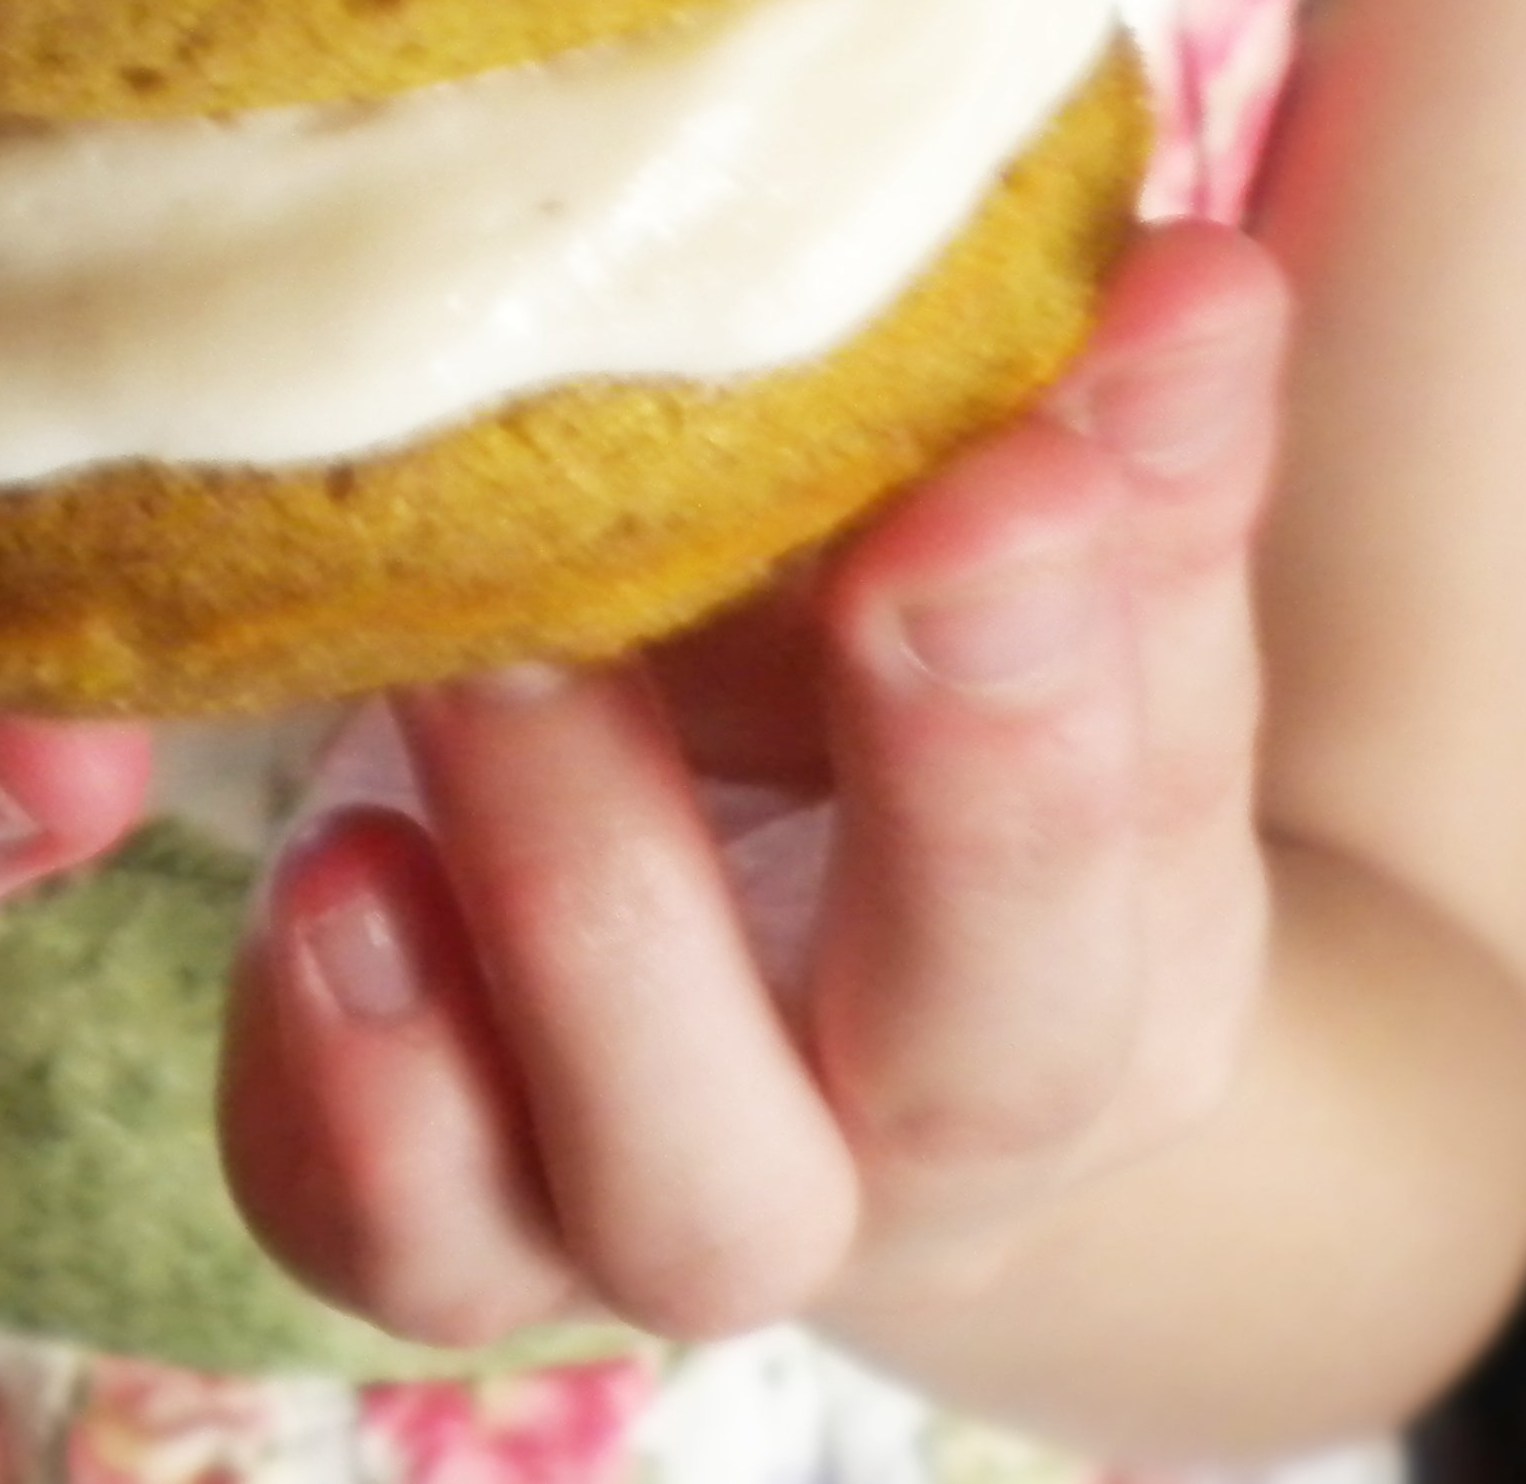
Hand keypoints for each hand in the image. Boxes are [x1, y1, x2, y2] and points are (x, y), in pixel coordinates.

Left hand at [218, 221, 1288, 1353]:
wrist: (747, 996)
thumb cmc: (884, 730)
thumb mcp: (1010, 603)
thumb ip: (1105, 459)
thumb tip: (1190, 280)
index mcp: (1115, 986)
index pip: (1144, 856)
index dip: (1092, 670)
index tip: (1029, 468)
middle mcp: (917, 1157)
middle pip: (978, 1071)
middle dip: (951, 792)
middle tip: (882, 537)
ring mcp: (672, 1220)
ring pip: (685, 1194)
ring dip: (593, 913)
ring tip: (495, 659)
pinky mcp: (453, 1240)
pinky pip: (404, 1245)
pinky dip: (363, 1087)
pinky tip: (336, 872)